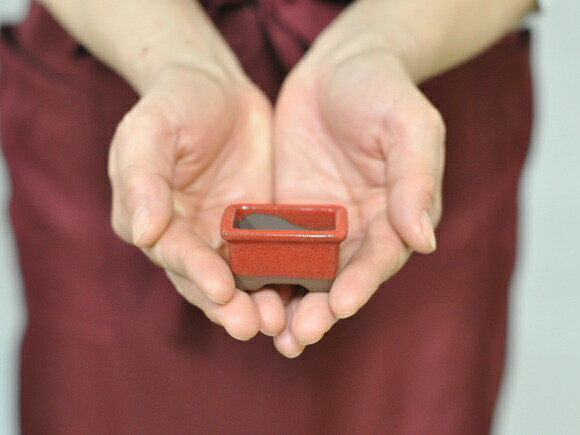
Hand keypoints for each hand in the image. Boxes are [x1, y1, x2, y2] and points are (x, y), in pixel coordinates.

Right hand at [108, 66, 286, 339]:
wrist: (214, 87)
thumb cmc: (173, 104)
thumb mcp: (148, 131)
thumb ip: (142, 179)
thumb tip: (144, 234)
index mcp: (151, 220)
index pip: (173, 253)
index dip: (195, 272)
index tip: (220, 290)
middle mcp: (186, 236)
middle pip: (205, 279)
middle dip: (227, 305)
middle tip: (251, 326)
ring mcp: (223, 235)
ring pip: (239, 278)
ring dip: (255, 303)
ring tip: (278, 324)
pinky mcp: (257, 227)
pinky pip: (269, 256)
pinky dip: (282, 277)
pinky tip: (303, 292)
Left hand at [272, 49, 444, 355]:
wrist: (338, 67)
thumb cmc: (382, 91)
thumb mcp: (409, 126)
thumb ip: (415, 179)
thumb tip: (423, 240)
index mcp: (395, 216)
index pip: (380, 259)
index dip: (362, 283)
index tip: (341, 304)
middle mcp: (358, 230)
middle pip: (339, 279)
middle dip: (320, 310)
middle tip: (298, 336)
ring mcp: (319, 225)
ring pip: (304, 274)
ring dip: (289, 305)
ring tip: (270, 333)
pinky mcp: (286, 215)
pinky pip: (272, 248)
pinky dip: (260, 272)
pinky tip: (241, 292)